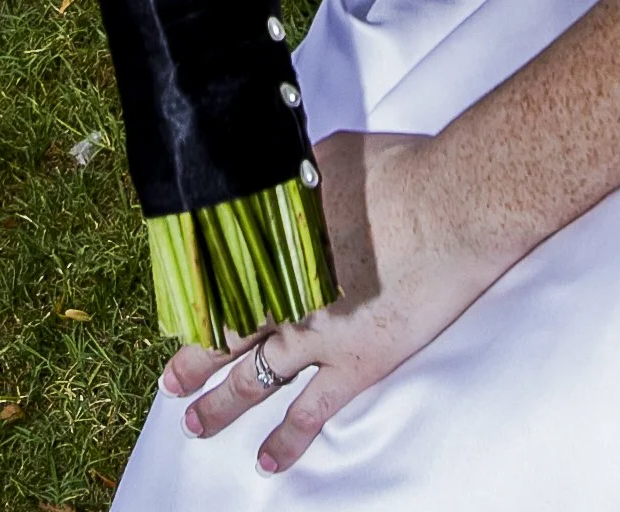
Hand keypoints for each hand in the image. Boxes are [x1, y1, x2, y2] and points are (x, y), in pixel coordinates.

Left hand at [161, 130, 496, 473]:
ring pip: (254, 378)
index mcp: (272, 242)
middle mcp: (282, 294)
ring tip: (196, 424)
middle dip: (196, 358)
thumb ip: (296, 183)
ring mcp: (315, 333)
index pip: (218, 278)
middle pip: (225, 332)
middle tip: (173, 381)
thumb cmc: (396, 171)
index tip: (181, 314)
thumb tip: (285, 182)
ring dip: (222, 403)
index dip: (197, 300)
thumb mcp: (327, 159)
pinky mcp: (353, 364)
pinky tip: (267, 459)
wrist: (446, 205)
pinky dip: (287, 439)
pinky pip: (311, 412)